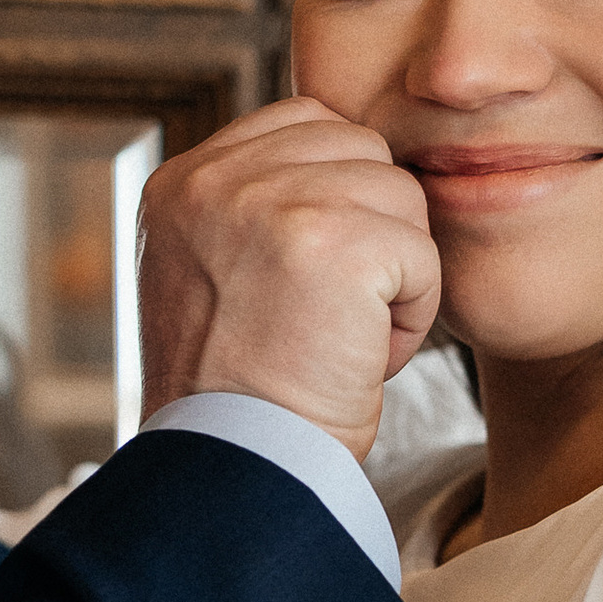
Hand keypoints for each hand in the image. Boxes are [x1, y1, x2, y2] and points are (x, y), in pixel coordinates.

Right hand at [137, 98, 440, 461]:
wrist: (235, 477)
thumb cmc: (239, 398)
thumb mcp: (213, 277)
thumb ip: (255, 207)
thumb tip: (350, 156)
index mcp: (180, 183)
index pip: (306, 124)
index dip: (340, 197)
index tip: (317, 277)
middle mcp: (214, 179)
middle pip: (362, 150)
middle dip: (371, 233)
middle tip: (328, 318)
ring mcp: (269, 203)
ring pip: (400, 196)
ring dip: (395, 275)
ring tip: (341, 340)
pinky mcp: (331, 240)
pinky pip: (422, 252)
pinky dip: (413, 315)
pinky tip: (362, 358)